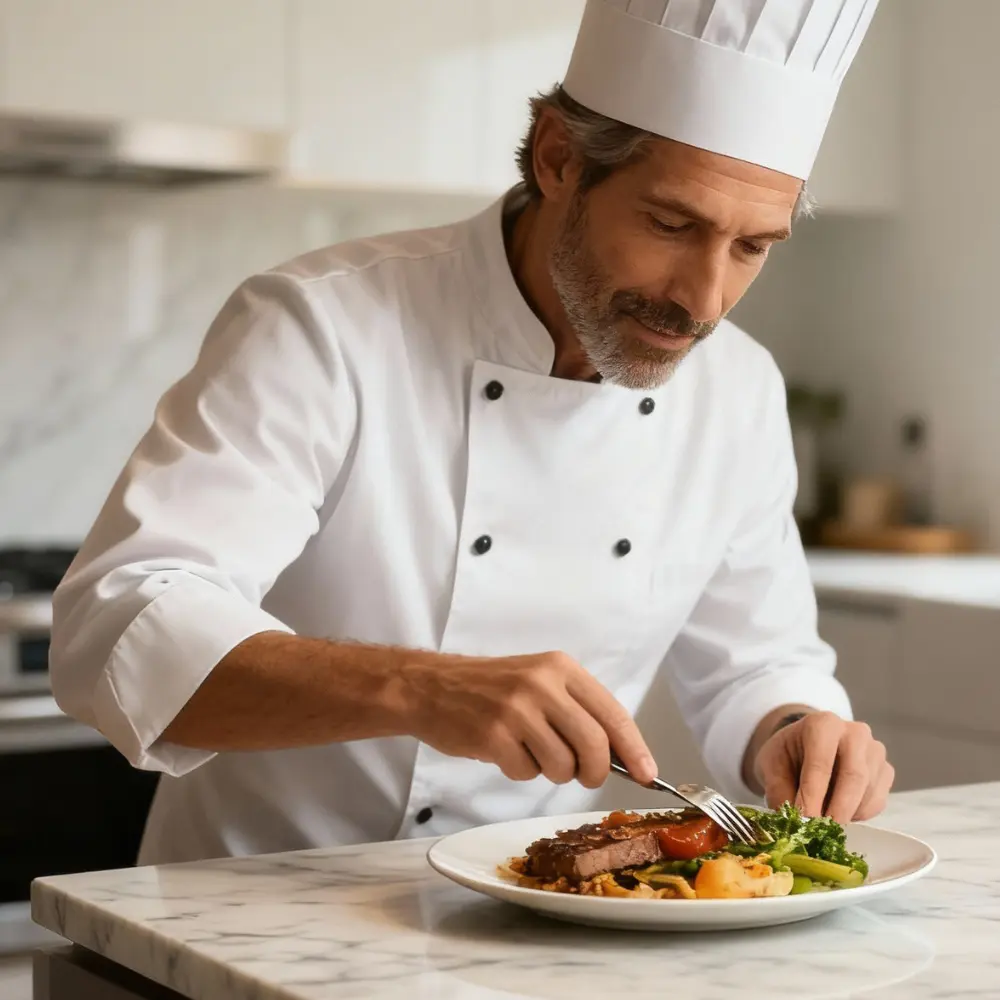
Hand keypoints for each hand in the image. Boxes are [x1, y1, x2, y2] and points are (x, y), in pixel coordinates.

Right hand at [402, 650, 656, 787]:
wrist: (431, 686)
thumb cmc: (491, 688)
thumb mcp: (539, 681)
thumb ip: (577, 709)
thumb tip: (621, 754)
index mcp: (561, 668)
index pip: (612, 713)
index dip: (634, 748)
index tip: (648, 774)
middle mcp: (542, 684)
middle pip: (594, 745)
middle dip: (595, 771)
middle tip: (584, 776)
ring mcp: (516, 709)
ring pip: (562, 765)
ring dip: (551, 772)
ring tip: (530, 752)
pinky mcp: (493, 735)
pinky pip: (526, 772)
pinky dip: (520, 771)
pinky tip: (505, 751)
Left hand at [754, 712, 894, 823]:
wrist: (804, 747)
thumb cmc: (787, 755)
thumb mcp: (771, 766)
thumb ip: (779, 792)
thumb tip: (791, 824)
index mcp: (823, 724)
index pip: (821, 763)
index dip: (812, 795)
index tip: (804, 821)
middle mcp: (855, 733)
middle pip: (854, 777)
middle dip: (837, 810)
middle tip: (821, 834)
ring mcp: (874, 751)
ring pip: (868, 792)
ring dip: (847, 815)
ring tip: (823, 826)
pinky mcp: (885, 771)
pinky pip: (877, 802)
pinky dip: (858, 815)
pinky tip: (838, 813)